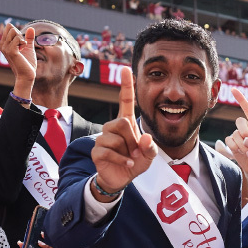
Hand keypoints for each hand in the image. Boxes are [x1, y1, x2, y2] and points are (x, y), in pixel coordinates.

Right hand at [0, 23, 36, 88]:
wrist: (27, 75)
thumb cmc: (27, 63)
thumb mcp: (28, 47)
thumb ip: (29, 38)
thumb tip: (30, 28)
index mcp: (5, 43)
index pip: (9, 27)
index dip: (18, 32)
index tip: (21, 43)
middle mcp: (2, 44)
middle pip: (10, 27)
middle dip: (20, 34)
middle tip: (22, 46)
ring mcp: (5, 48)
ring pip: (14, 31)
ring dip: (22, 39)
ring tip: (22, 49)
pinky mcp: (11, 51)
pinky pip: (17, 39)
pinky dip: (23, 43)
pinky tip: (23, 50)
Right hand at [90, 68, 155, 193]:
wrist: (121, 178)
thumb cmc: (135, 162)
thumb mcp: (149, 156)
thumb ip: (150, 147)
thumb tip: (145, 137)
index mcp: (126, 123)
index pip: (125, 100)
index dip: (126, 86)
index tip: (125, 69)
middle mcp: (112, 127)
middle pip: (122, 122)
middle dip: (132, 139)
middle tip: (135, 151)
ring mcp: (103, 138)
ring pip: (115, 137)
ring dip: (127, 151)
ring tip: (130, 157)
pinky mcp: (96, 150)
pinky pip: (108, 151)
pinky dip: (121, 159)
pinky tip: (126, 163)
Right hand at [215, 87, 247, 183]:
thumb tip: (246, 140)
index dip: (241, 99)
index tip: (233, 89)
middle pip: (239, 121)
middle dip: (244, 133)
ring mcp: (239, 136)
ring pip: (234, 134)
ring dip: (241, 146)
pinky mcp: (233, 144)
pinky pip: (229, 141)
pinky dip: (235, 149)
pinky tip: (243, 155)